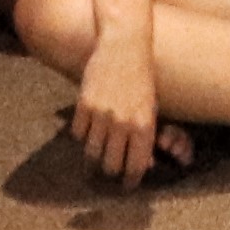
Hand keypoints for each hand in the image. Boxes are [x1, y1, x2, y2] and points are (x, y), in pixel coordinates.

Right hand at [73, 15, 171, 187]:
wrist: (125, 43)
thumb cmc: (142, 76)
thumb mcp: (150, 105)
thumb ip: (145, 135)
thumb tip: (144, 165)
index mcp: (144, 124)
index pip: (135, 166)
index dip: (130, 181)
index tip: (126, 186)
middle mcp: (123, 122)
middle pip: (110, 164)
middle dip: (109, 173)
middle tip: (107, 176)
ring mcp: (102, 113)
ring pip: (92, 153)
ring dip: (92, 161)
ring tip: (93, 164)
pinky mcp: (84, 103)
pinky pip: (79, 133)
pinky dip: (82, 137)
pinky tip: (86, 135)